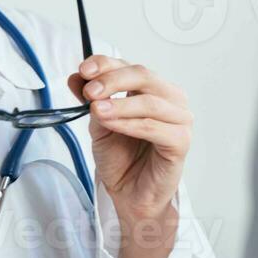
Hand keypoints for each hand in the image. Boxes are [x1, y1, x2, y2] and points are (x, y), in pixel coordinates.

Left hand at [70, 55, 191, 227]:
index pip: (130, 66)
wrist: (129, 193)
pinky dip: (130, 124)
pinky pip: (154, 128)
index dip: (106, 64)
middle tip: (90, 91)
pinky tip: (111, 124)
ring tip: (96, 110)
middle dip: (112, 81)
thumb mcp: (98, 123)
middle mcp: (169, 99)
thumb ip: (91, 99)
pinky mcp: (180, 142)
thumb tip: (76, 77)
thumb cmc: (121, 158)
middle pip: (143, 76)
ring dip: (120, 104)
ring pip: (150, 102)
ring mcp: (179, 120)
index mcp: (152, 89)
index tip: (83, 70)